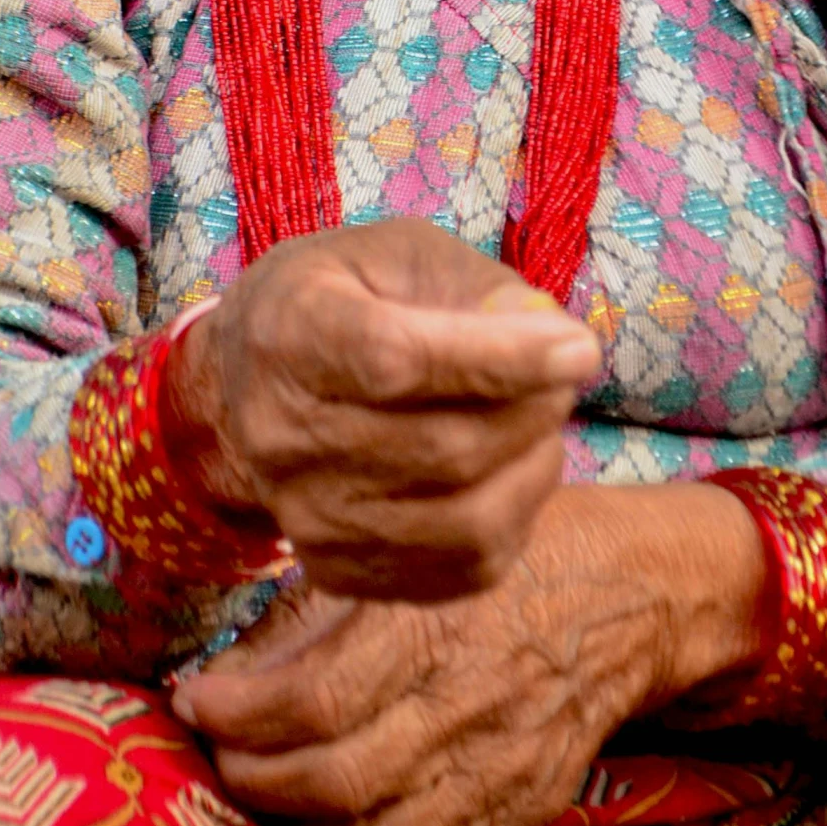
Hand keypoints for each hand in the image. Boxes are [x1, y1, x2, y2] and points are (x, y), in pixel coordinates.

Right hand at [169, 219, 599, 599]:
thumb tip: (558, 343)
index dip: (501, 359)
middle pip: (445, 450)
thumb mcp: (400, 253)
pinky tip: (508, 466)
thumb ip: (477, 288)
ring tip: (537, 417)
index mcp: (290, 334)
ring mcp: (307, 517)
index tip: (581, 348)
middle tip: (564, 372)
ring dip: (534, 465)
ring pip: (466, 521)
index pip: (399, 361)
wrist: (245, 385)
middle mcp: (282, 437)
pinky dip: (514, 513)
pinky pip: (464, 567)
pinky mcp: (340, 571)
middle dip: (534, 410)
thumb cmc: (342, 297)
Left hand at [172, 481, 767, 825]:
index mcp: (438, 623)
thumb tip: (232, 672)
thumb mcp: (419, 549)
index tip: (198, 699)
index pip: (313, 700)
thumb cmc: (514, 549)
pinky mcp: (524, 809)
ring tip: (267, 791)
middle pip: (334, 781)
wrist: (636, 590)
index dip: (237, 714)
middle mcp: (470, 703)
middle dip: (252, 776)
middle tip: (220, 749)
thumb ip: (327, 610)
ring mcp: (503, 768)